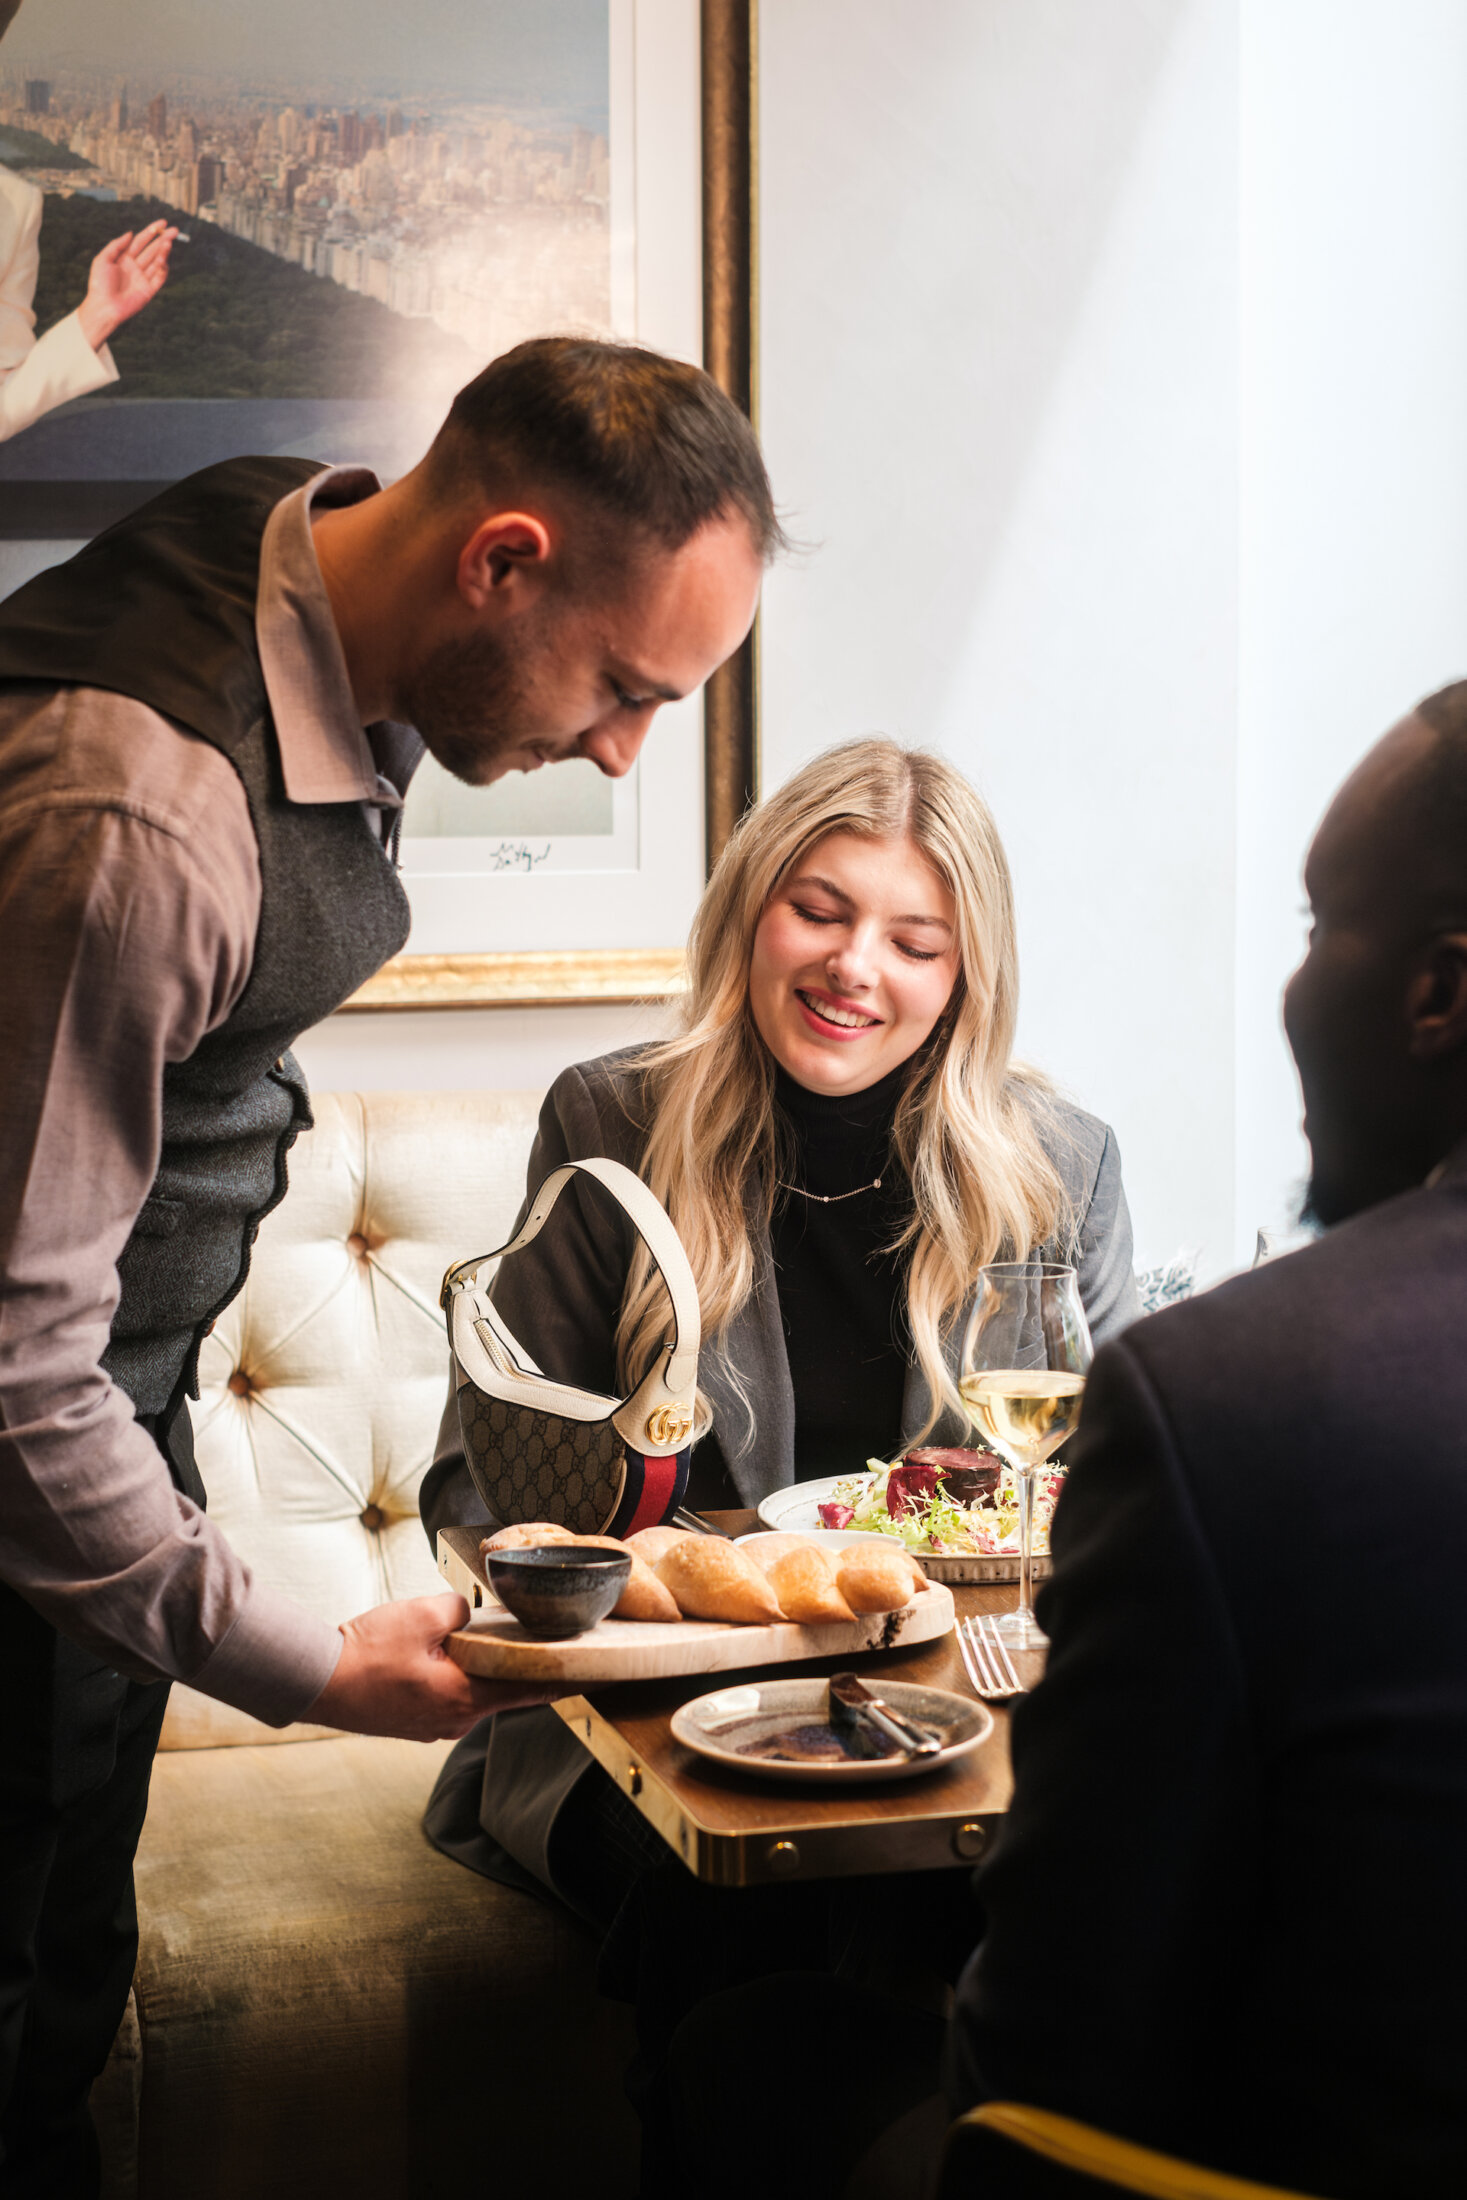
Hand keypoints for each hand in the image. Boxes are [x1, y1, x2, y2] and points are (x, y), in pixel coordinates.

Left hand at [76, 219, 176, 350]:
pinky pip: (159, 278)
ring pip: (157, 262)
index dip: (152, 231)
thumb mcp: (103, 259)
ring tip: (167, 244)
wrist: (103, 307)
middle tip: (174, 231)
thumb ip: (116, 245)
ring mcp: (143, 278)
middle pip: (152, 249)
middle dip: (163, 239)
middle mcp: (135, 266)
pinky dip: (163, 269)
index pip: (141, 240)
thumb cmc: (99, 284)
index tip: (163, 223)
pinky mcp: (149, 291)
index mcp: (124, 257)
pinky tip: (163, 261)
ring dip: (163, 252)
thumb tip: (131, 233)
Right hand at [304, 1592, 559, 1740]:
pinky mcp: (413, 1721)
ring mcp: (433, 1725)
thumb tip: (468, 1615)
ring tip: (490, 1643)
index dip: (566, 1682)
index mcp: (466, 1699)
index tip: (597, 1677)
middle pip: (504, 1692)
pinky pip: (448, 1696)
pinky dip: (456, 1677)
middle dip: (522, 1669)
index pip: (532, 1690)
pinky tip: (448, 1656)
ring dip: (483, 1671)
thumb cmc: (368, 1652)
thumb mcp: (423, 1614)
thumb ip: (461, 1610)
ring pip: (473, 1693)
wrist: (318, 1681)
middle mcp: (455, 1720)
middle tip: (547, 1648)